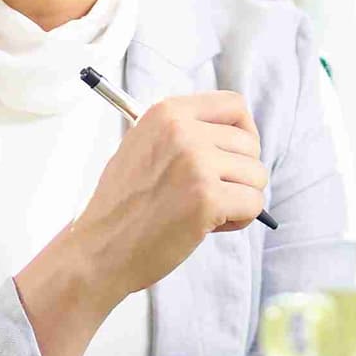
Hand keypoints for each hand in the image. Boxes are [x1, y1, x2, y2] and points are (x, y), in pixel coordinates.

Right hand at [57, 92, 267, 294]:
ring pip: (257, 175)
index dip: (243, 133)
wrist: (99, 250)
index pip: (233, 105)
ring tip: (206, 211)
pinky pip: (254, 204)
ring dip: (240, 198)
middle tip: (210, 194)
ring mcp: (196, 163)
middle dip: (239, 174)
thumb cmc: (122, 206)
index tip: (235, 154)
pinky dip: (239, 220)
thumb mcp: (143, 146)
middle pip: (250, 144)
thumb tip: (236, 136)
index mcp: (167, 112)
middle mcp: (182, 131)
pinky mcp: (208, 198)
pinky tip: (209, 226)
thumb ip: (183, 132)